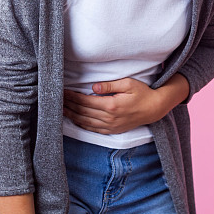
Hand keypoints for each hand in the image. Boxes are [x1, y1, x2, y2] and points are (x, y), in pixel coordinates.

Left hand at [62, 74, 188, 134]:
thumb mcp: (128, 83)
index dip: (73, 97)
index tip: (63, 91)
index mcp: (111, 105)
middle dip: (69, 105)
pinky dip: (82, 124)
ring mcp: (111, 126)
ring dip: (72, 115)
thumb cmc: (142, 93)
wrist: (154, 108)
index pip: (86, 101)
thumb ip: (110, 85)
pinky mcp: (113, 130)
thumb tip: (93, 86)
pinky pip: (93, 129)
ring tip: (62, 109)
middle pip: (83, 112)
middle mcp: (109, 118)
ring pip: (86, 122)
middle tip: (58, 99)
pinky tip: (75, 119)